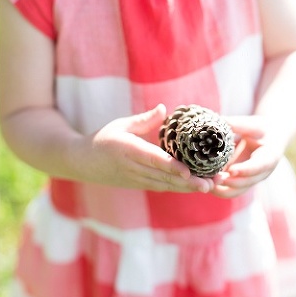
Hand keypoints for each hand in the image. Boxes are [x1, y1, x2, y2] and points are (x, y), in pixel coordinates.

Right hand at [84, 105, 213, 192]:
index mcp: (127, 150)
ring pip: (165, 185)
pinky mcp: (139, 185)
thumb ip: (143, 120)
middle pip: (164, 177)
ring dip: (188, 187)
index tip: (189, 171)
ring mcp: (136, 179)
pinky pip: (162, 187)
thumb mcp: (120, 125)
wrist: (83, 163)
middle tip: (212, 183)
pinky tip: (197, 186)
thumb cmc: (103, 139)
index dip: (172, 167)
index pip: (153, 160)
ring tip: (211, 185)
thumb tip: (164, 109)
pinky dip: (179, 187)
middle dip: (189, 181)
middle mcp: (132, 168)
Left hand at [210, 115, 283, 197]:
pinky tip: (203, 184)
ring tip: (205, 183)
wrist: (267, 139)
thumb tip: (219, 120)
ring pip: (236, 190)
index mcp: (269, 157)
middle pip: (247, 182)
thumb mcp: (252, 125)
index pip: (259, 166)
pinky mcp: (240, 182)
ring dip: (221, 189)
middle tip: (213, 180)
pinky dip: (217, 189)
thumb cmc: (259, 130)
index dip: (246, 170)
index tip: (232, 170)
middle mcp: (261, 172)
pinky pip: (229, 190)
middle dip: (230, 182)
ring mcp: (251, 179)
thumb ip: (238, 124)